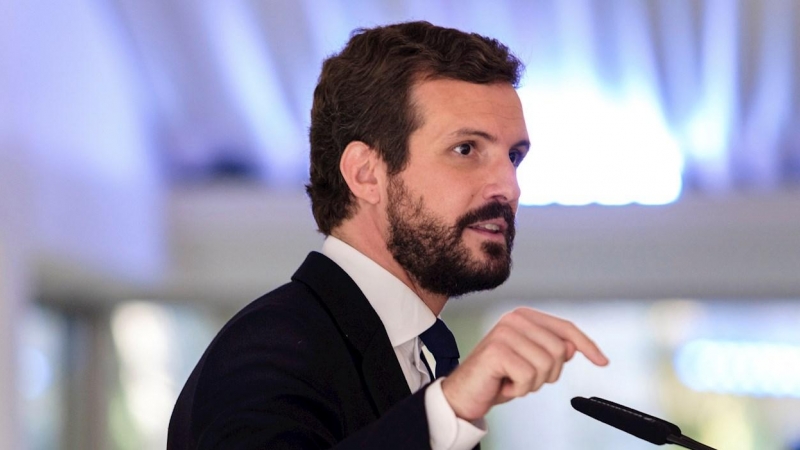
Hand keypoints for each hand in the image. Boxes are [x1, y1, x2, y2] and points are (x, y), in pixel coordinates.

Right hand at [440, 307, 607, 420]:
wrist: (465, 393)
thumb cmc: (499, 377)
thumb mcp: (533, 364)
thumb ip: (553, 351)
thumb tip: (571, 348)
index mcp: (525, 316)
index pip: (565, 328)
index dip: (587, 345)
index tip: (603, 361)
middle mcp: (515, 319)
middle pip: (559, 350)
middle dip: (548, 374)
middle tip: (525, 378)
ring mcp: (505, 332)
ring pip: (546, 365)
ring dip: (533, 383)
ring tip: (513, 380)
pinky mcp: (497, 350)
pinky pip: (529, 377)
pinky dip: (520, 389)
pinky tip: (504, 385)